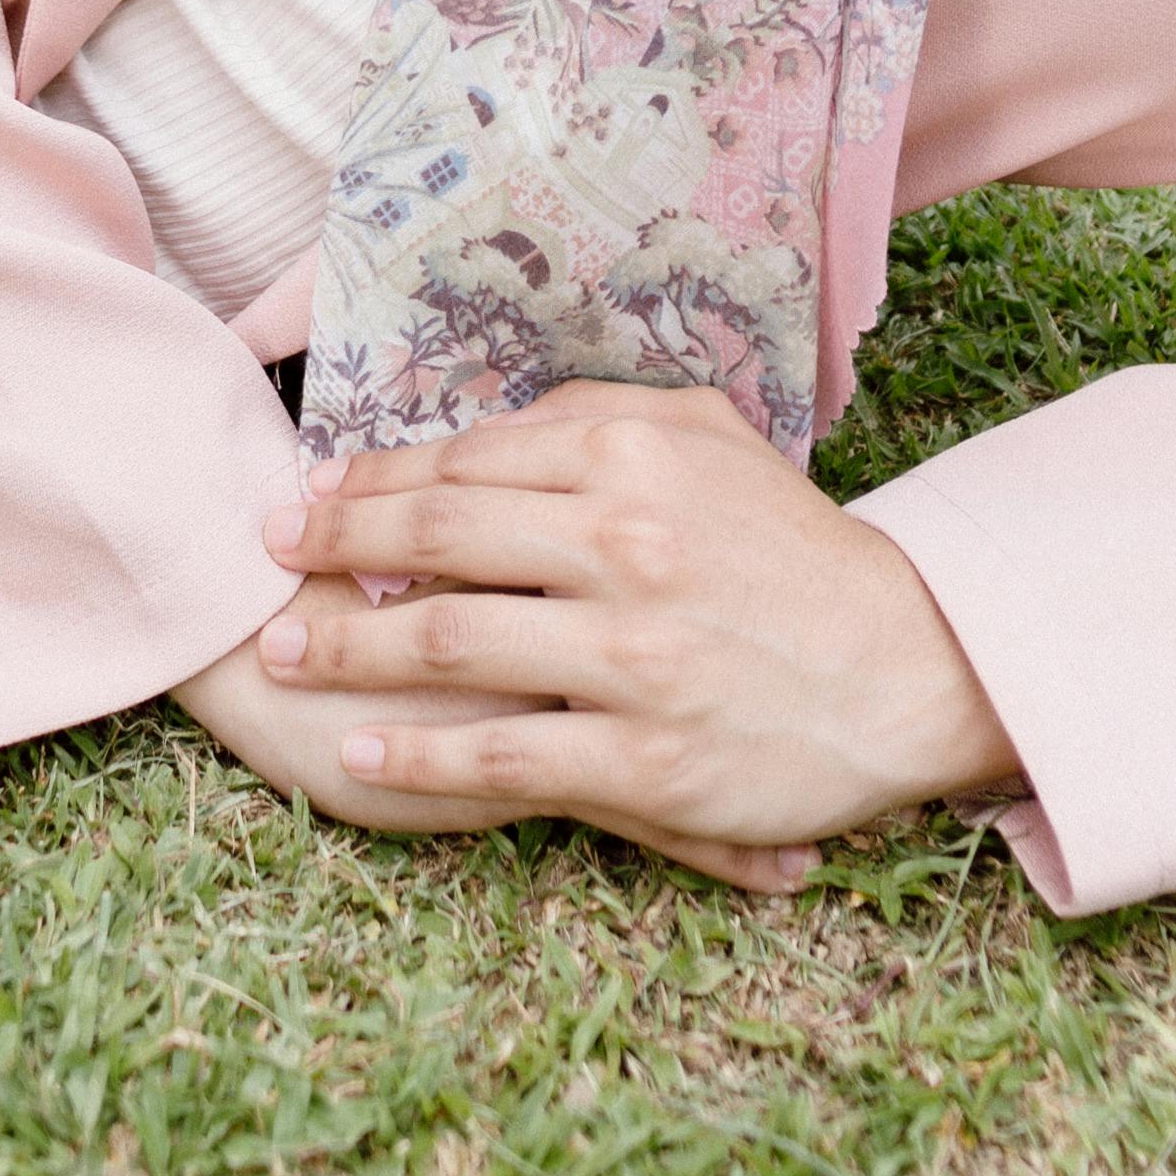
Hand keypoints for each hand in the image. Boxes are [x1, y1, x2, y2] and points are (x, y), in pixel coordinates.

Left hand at [227, 382, 1020, 894]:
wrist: (911, 665)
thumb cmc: (795, 550)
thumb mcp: (712, 441)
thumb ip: (599, 418)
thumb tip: (485, 424)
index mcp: (635, 458)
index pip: (468, 461)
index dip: (372, 478)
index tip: (310, 491)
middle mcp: (624, 545)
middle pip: (436, 539)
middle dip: (333, 545)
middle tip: (264, 552)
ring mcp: (633, 656)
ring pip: (449, 641)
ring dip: (347, 650)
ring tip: (285, 652)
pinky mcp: (647, 757)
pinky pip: (503, 754)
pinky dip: (417, 753)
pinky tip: (359, 749)